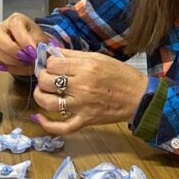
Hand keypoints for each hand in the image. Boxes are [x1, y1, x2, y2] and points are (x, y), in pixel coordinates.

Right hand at [0, 13, 48, 75]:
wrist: (34, 55)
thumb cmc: (37, 45)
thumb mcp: (43, 42)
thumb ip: (40, 46)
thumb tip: (36, 52)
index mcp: (16, 20)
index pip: (15, 24)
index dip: (23, 39)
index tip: (33, 51)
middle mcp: (2, 27)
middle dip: (10, 48)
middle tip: (24, 58)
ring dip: (6, 59)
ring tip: (20, 63)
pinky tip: (4, 68)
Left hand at [31, 48, 146, 133]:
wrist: (139, 97)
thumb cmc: (120, 75)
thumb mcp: (98, 57)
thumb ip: (73, 55)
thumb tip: (52, 51)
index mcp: (85, 68)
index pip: (52, 64)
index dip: (49, 63)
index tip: (54, 65)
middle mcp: (81, 87)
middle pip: (46, 82)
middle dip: (42, 77)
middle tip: (48, 77)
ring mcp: (82, 106)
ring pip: (48, 103)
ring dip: (40, 96)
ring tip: (42, 91)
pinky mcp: (85, 121)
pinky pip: (62, 127)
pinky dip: (48, 124)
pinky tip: (39, 118)